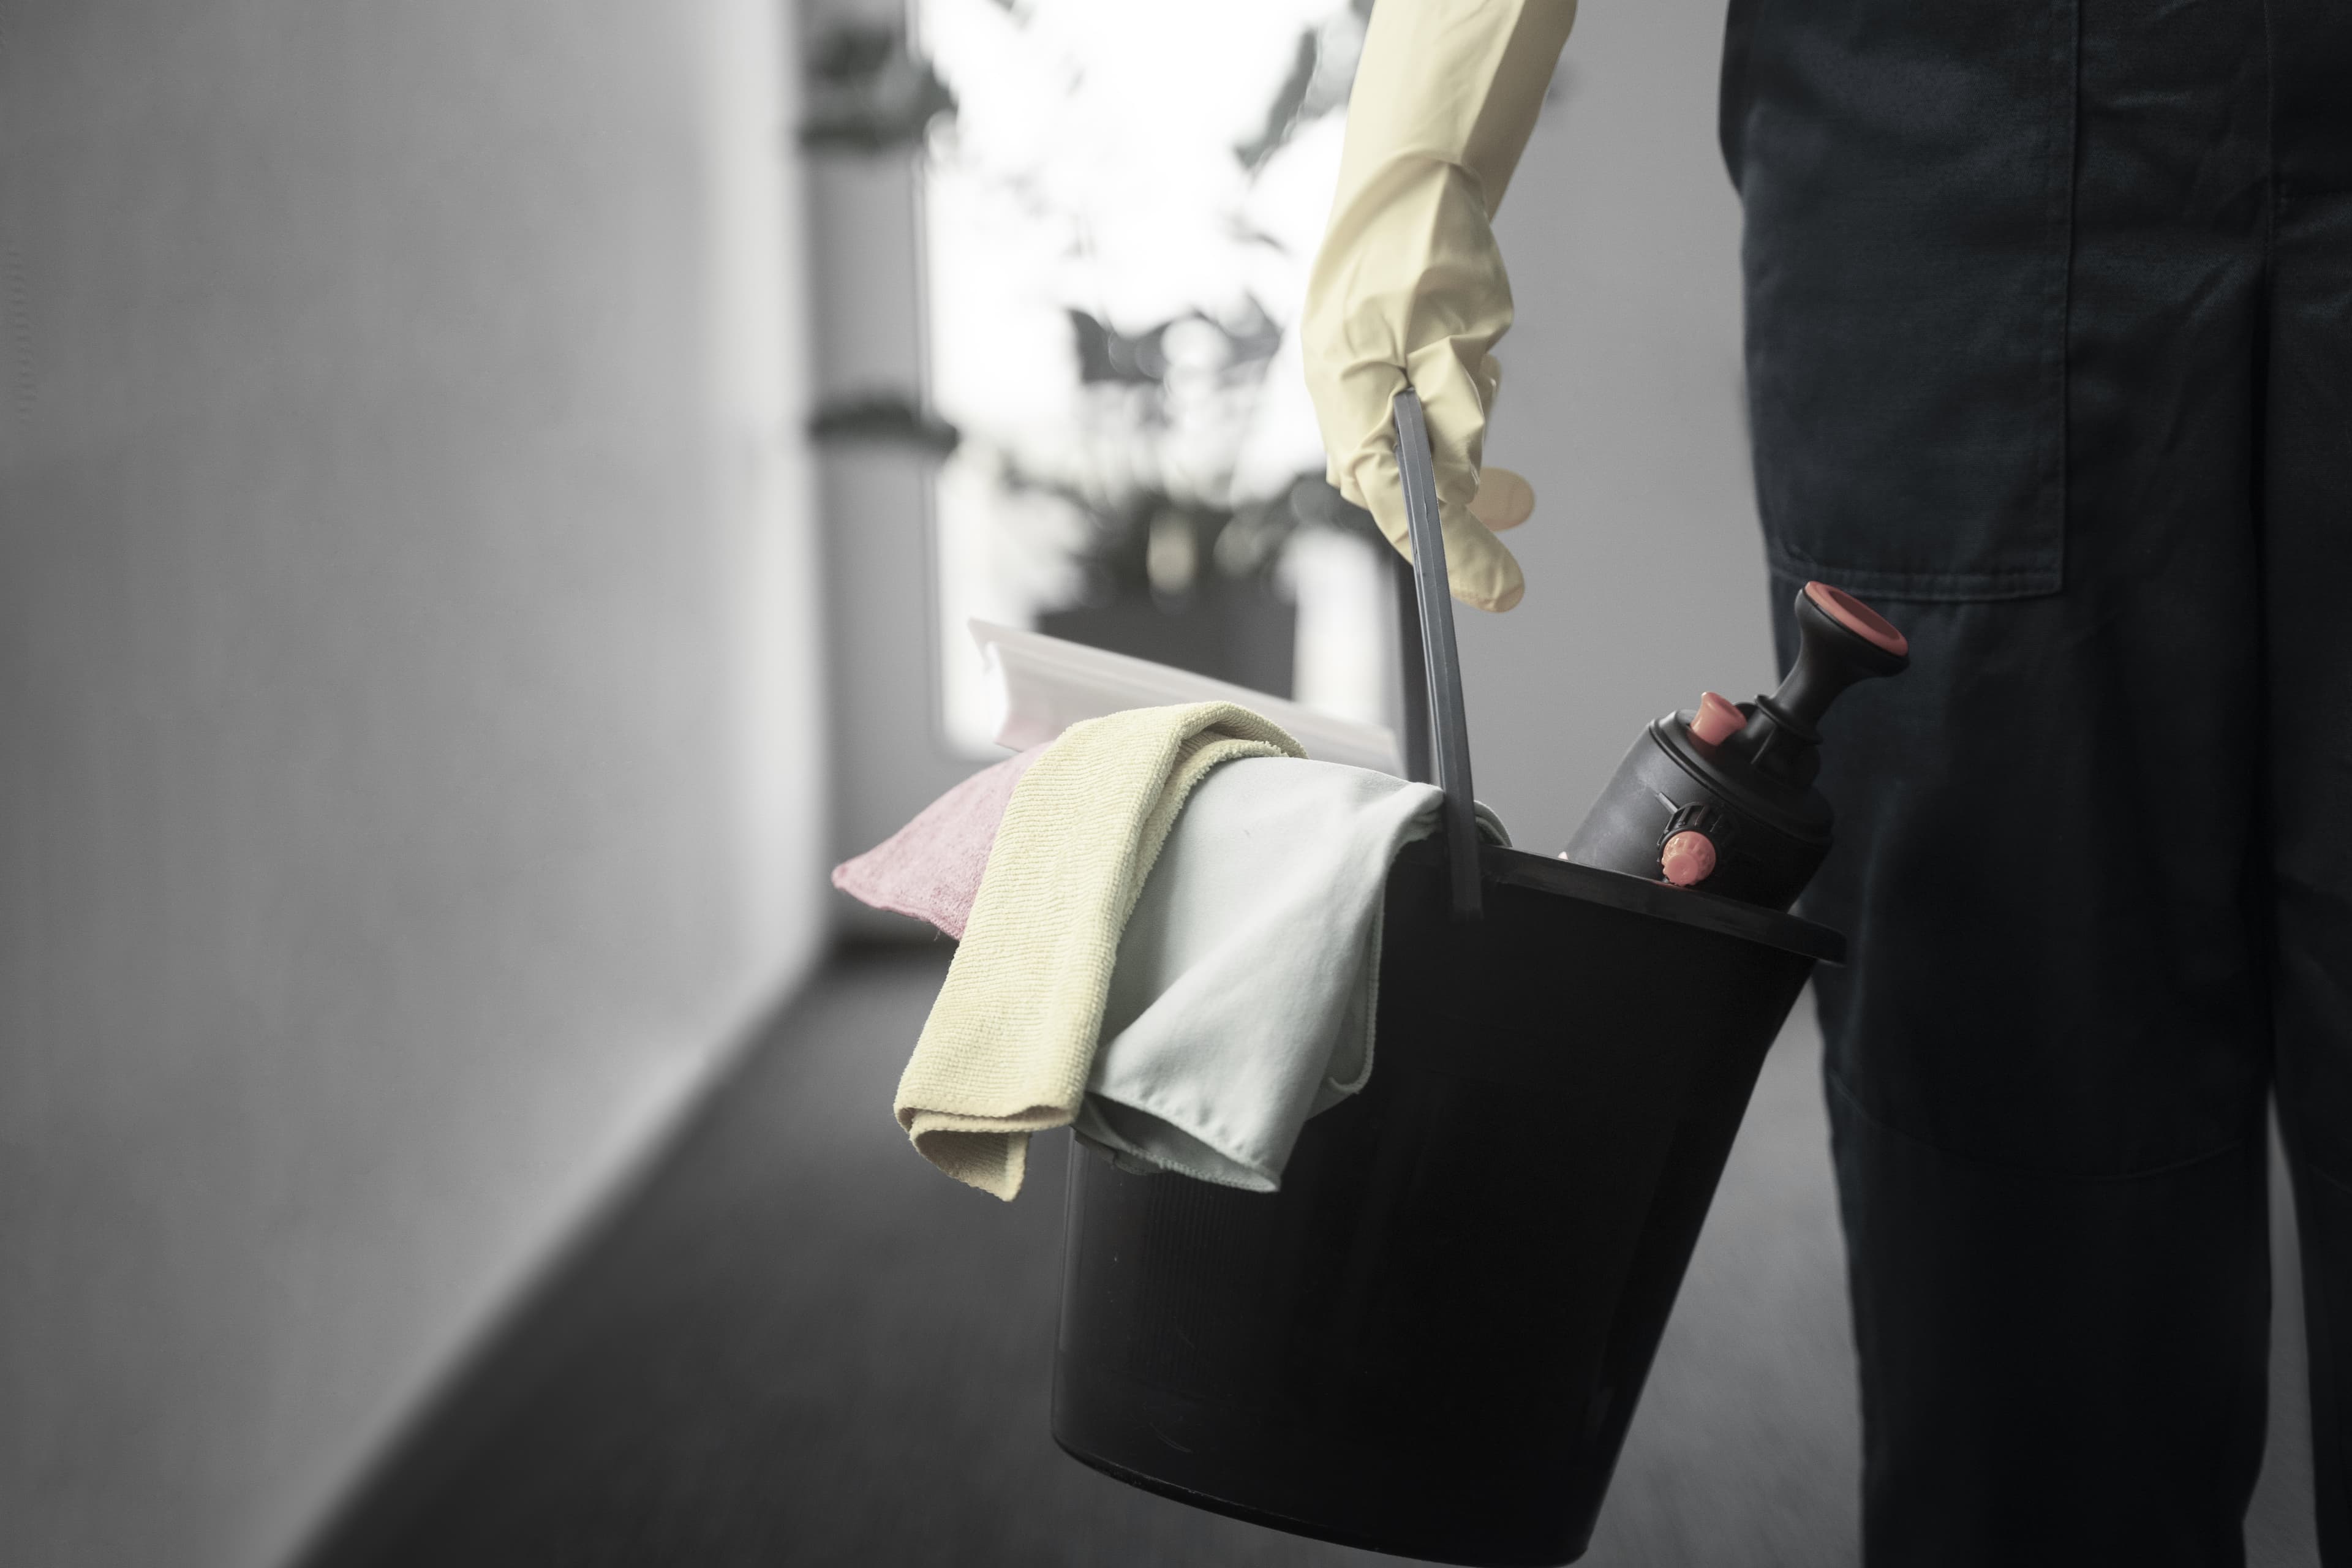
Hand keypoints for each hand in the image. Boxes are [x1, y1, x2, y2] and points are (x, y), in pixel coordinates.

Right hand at [1297, 0, 1577, 611]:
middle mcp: (1347, 405)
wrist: (1404, 170)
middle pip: (1407, 494)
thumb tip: (1459, 483)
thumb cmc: (1423, 242)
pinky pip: (1419, 421)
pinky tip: (1477, 387)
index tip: (1505, 591)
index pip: (1406, 506)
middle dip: (1466, 525)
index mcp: (1353, 401)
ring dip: (1470, 468)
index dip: (1457, 555)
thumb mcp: (1455, 333)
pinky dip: (1456, 426)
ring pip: (1420, 458)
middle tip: (1520, 563)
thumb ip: (1455, 414)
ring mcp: (1359, 387)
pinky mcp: (1378, 368)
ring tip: (1520, 484)